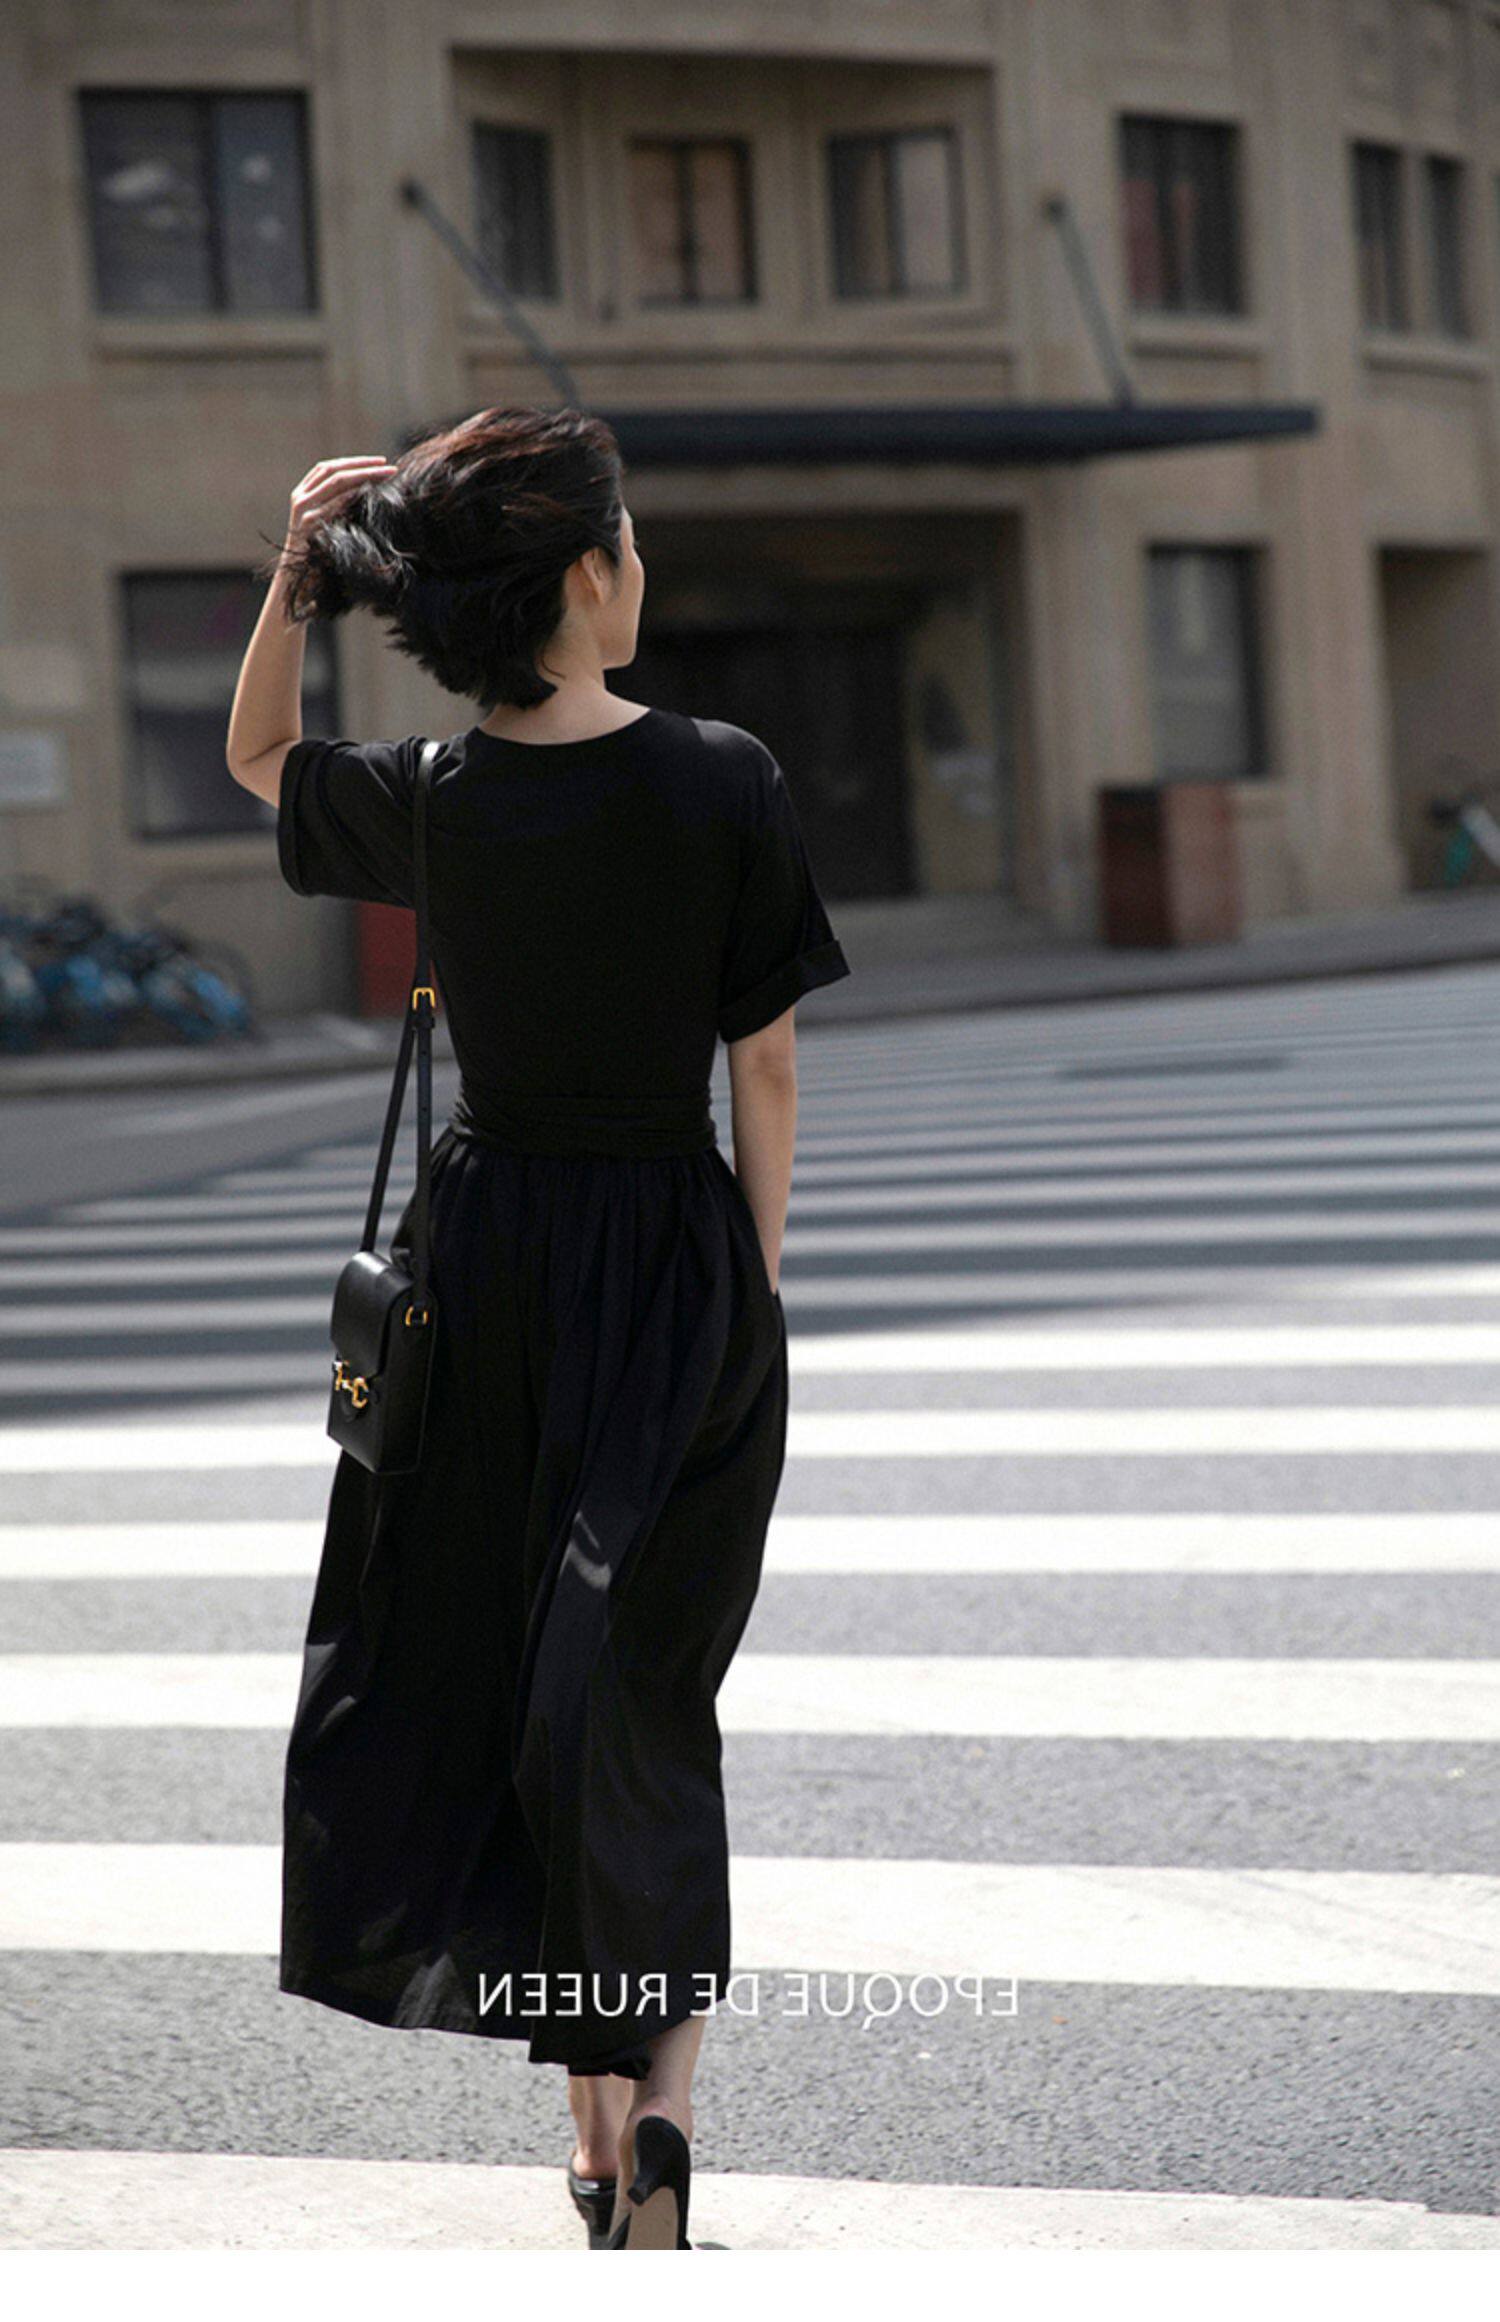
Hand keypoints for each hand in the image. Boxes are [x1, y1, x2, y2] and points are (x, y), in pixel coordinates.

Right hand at [282, 455, 396, 563]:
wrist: (296, 580)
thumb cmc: (317, 555)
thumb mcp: (329, 525)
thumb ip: (339, 507)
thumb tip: (368, 490)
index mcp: (303, 494)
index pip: (329, 468)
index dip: (356, 462)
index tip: (380, 462)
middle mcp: (300, 498)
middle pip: (333, 470)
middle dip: (363, 465)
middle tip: (389, 466)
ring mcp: (302, 510)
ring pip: (335, 481)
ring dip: (364, 475)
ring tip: (386, 475)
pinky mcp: (307, 524)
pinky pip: (333, 503)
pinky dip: (352, 494)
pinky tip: (370, 491)